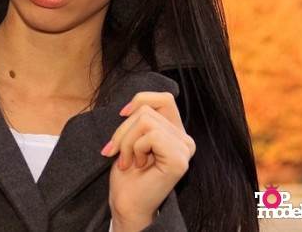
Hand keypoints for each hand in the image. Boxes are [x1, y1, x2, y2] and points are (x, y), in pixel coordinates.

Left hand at [101, 92, 194, 231]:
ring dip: (126, 140)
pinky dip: (135, 148)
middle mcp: (185, 139)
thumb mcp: (131, 137)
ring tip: (127, 160)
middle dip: (123, 129)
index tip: (121, 115)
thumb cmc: (127, 174)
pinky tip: (137, 165)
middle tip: (116, 151)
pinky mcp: (179, 159)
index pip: (164, 98)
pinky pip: (152, 135)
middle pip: (147, 109)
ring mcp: (185, 149)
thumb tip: (131, 103)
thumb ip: (139, 118)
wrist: (127, 203)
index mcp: (175, 132)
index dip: (139, 100)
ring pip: (146, 120)